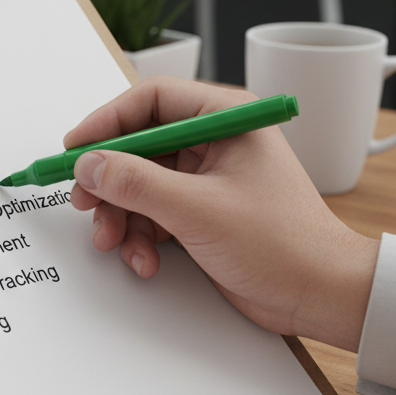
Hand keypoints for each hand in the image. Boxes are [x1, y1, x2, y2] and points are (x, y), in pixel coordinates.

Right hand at [64, 76, 378, 351]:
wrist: (320, 295)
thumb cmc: (283, 243)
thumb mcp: (198, 209)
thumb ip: (136, 183)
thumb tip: (88, 164)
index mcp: (224, 118)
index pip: (150, 99)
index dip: (106, 121)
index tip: (75, 147)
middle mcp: (213, 140)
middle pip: (138, 144)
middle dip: (109, 179)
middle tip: (85, 201)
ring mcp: (206, 177)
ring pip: (139, 182)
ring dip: (121, 215)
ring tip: (114, 242)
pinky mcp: (200, 210)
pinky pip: (152, 212)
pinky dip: (140, 235)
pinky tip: (145, 259)